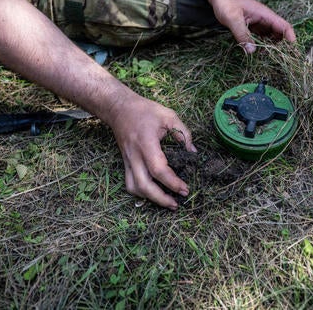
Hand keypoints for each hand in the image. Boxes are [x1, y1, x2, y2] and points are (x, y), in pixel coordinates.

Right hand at [108, 94, 196, 209]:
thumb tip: (193, 152)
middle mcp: (134, 155)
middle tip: (176, 204)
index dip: (172, 182)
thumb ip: (183, 133)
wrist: (119, 108)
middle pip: (143, 185)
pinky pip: (130, 183)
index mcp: (146, 143)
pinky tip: (153, 193)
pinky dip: (141, 192)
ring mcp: (127, 160)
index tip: (185, 189)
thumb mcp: (169, 116)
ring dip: (150, 198)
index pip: (158, 169)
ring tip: (166, 202)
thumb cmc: (145, 111)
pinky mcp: (125, 163)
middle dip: (160, 199)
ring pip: (134, 188)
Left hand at [208, 0, 295, 53]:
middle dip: (282, 46)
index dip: (290, 37)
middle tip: (279, 60)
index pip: (284, 26)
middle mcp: (265, 19)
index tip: (292, 50)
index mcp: (265, 15)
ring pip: (271, 37)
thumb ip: (242, 34)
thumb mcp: (233, 19)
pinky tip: (259, 54)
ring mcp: (259, 23)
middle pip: (280, 34)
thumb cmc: (226, 3)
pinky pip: (262, 37)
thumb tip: (252, 51)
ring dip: (272, 47)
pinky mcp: (253, 27)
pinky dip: (263, 45)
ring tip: (269, 59)